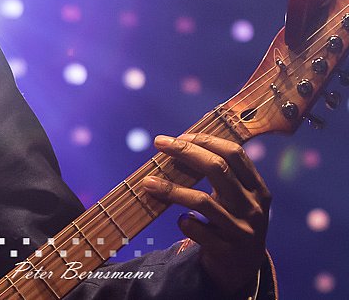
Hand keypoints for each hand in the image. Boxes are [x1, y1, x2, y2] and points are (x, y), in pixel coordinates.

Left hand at [141, 134, 270, 295]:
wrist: (242, 270)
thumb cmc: (232, 223)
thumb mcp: (236, 200)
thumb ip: (220, 177)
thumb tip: (179, 144)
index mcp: (257, 189)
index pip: (234, 154)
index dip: (206, 140)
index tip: (180, 135)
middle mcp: (253, 208)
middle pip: (217, 169)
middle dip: (185, 151)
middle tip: (159, 143)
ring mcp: (241, 230)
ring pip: (202, 201)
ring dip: (170, 189)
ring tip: (148, 182)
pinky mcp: (226, 250)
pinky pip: (196, 229)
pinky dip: (183, 221)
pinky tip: (180, 219)